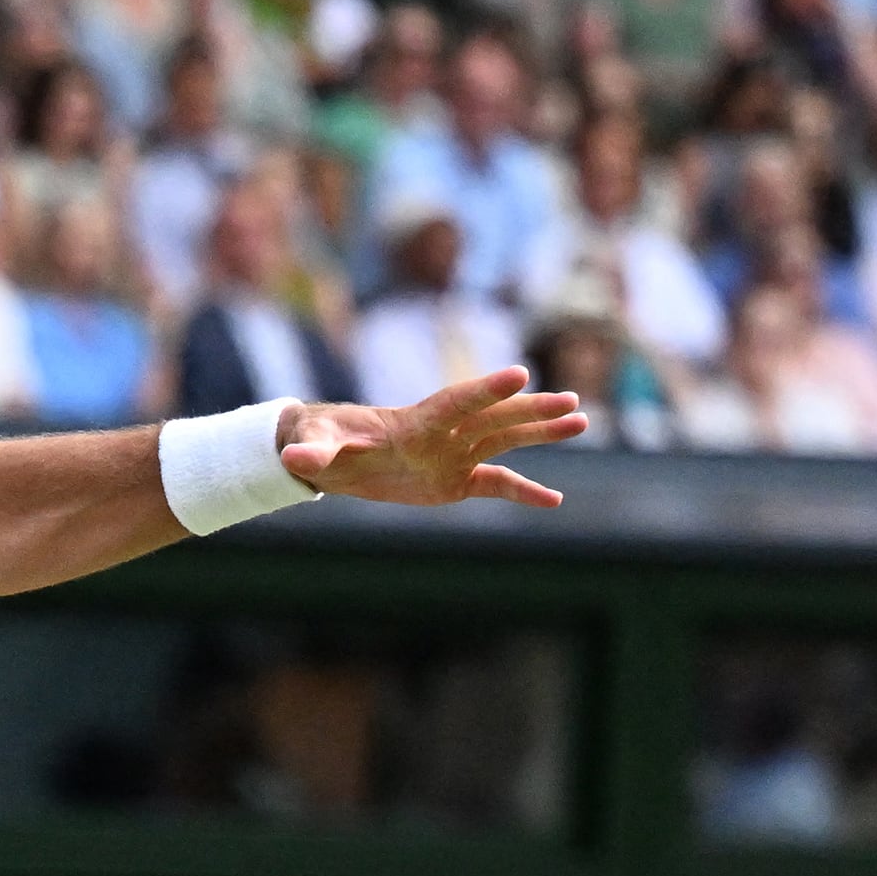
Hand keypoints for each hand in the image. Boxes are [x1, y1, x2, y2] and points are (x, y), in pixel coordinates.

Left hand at [279, 368, 586, 507]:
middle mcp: (442, 434)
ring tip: (581, 421)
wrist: (329, 453)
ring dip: (541, 433)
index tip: (519, 374)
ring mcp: (453, 454)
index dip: (485, 391)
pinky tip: (554, 501)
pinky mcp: (455, 480)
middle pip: (493, 418)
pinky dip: (522, 492)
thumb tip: (295, 460)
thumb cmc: (321, 440)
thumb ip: (313, 452)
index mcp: (413, 422)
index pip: (454, 403)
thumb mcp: (316, 446)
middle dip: (530, 410)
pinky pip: (496, 485)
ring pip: (505, 442)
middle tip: (571, 401)